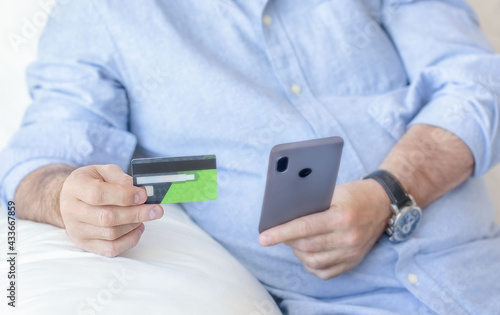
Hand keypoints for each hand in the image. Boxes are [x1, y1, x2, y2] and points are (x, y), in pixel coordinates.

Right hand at [59, 164, 163, 256]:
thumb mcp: (104, 171)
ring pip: (110, 234)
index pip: (98, 194)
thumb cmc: (92, 182)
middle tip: (156, 209)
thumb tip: (140, 192)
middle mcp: (71, 210)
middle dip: (136, 213)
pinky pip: (110, 249)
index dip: (124, 196)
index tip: (143, 195)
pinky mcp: (85, 244)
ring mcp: (76, 230)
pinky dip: (130, 240)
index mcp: (75, 187)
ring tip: (146, 215)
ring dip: (134, 225)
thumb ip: (121, 179)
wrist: (71, 198)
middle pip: (106, 217)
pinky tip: (138, 228)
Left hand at [258, 180, 390, 279]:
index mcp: (341, 217)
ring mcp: (351, 253)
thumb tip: (281, 214)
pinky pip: (324, 271)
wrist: (382, 204)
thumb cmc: (353, 194)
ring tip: (292, 242)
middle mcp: (348, 238)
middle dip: (286, 241)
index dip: (280, 233)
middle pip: (306, 246)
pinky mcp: (353, 262)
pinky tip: (306, 254)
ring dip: (297, 253)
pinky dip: (310, 264)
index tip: (263, 238)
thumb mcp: (332, 192)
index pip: (304, 228)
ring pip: (313, 261)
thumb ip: (310, 203)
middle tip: (276, 234)